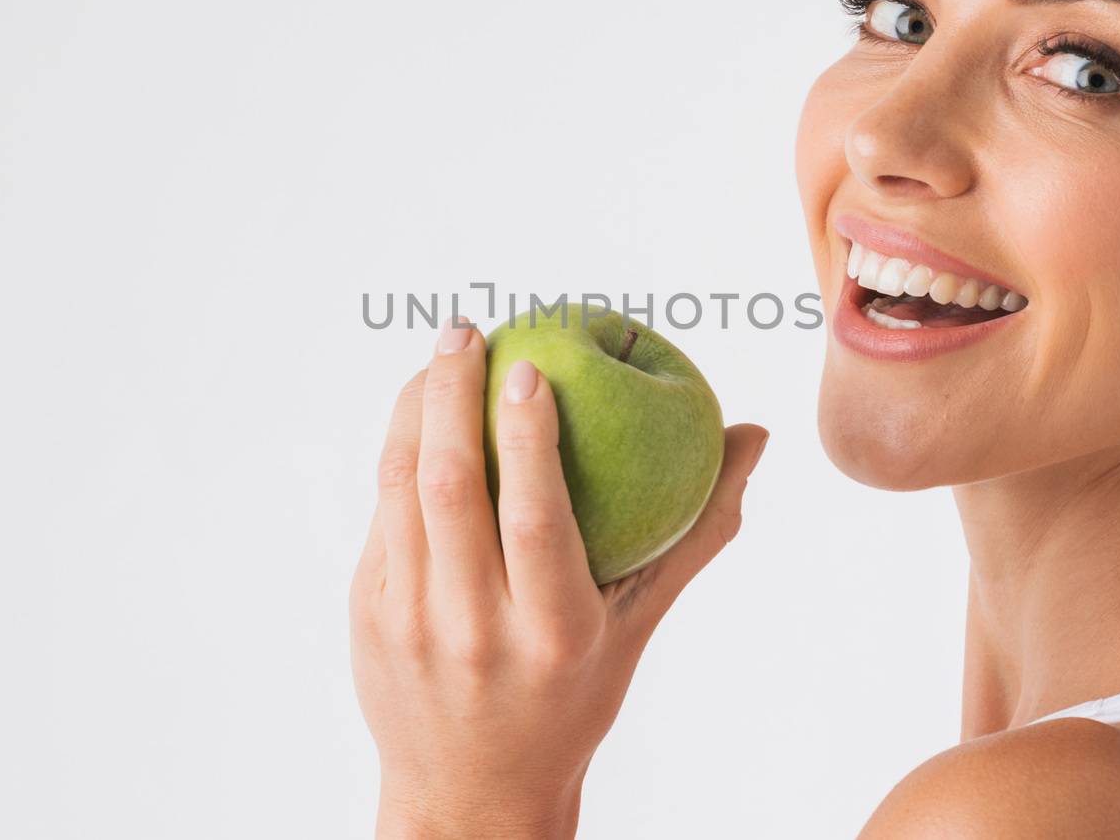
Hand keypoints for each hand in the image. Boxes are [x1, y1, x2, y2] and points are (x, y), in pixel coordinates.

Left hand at [349, 317, 768, 838]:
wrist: (468, 789)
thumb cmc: (570, 698)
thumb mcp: (637, 629)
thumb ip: (694, 534)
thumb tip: (753, 440)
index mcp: (552, 632)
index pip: (535, 518)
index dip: (527, 436)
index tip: (531, 368)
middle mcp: (473, 628)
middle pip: (451, 485)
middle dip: (453, 392)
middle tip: (468, 331)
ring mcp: (408, 622)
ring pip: (401, 489)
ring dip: (414, 410)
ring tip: (441, 356)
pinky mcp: (366, 615)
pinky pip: (381, 515)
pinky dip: (399, 453)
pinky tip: (420, 416)